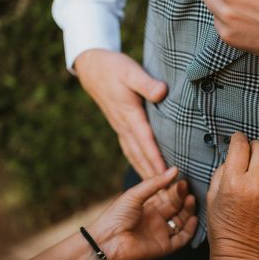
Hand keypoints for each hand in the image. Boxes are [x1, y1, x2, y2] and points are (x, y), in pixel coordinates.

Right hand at [75, 49, 167, 178]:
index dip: (156, 159)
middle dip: (153, 174)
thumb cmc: (114, 68)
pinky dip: (138, 162)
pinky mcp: (120, 125)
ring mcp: (120, 127)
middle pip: (140, 154)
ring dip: (145, 172)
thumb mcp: (131, 71)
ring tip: (158, 190)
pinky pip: (130, 149)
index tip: (166, 175)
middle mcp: (124, 125)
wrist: (92, 67)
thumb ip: (146, 83)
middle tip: (167, 192)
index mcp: (129, 114)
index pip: (145, 141)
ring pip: (134, 155)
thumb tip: (161, 93)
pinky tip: (144, 170)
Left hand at [90, 167, 197, 259]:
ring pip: (182, 221)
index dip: (176, 188)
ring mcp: (161, 232)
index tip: (183, 179)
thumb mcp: (135, 195)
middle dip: (183, 197)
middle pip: (176, 206)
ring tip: (191, 199)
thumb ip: (155, 183)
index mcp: (149, 205)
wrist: (107, 241)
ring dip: (188, 211)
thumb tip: (174, 170)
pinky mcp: (164, 246)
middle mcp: (157, 218)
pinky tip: (194, 218)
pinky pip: (182, 238)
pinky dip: (190, 230)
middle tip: (188, 188)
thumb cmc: (116, 216)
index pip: (168, 195)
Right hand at [206, 133, 258, 259]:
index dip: (238, 138)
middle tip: (251, 153)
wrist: (240, 248)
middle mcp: (255, 184)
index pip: (240, 146)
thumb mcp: (212, 194)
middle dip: (255, 146)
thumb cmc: (222, 223)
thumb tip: (234, 153)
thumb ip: (222, 170)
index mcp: (233, 181)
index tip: (238, 139)